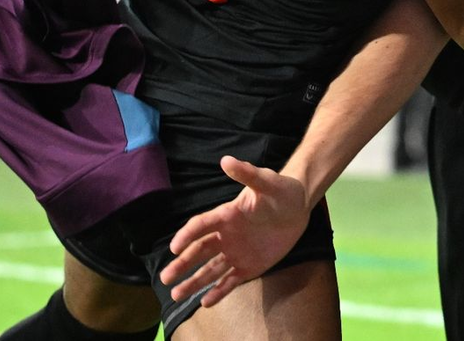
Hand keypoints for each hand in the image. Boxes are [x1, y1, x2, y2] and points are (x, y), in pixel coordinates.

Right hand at [160, 155, 310, 308]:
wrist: (299, 206)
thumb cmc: (281, 190)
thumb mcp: (266, 181)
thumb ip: (246, 173)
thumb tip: (226, 160)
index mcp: (227, 215)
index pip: (201, 225)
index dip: (186, 235)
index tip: (173, 247)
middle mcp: (226, 235)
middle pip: (199, 251)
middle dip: (182, 264)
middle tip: (165, 278)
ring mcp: (236, 252)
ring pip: (210, 270)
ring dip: (193, 282)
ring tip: (176, 295)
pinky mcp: (249, 266)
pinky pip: (230, 281)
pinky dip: (218, 292)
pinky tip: (204, 302)